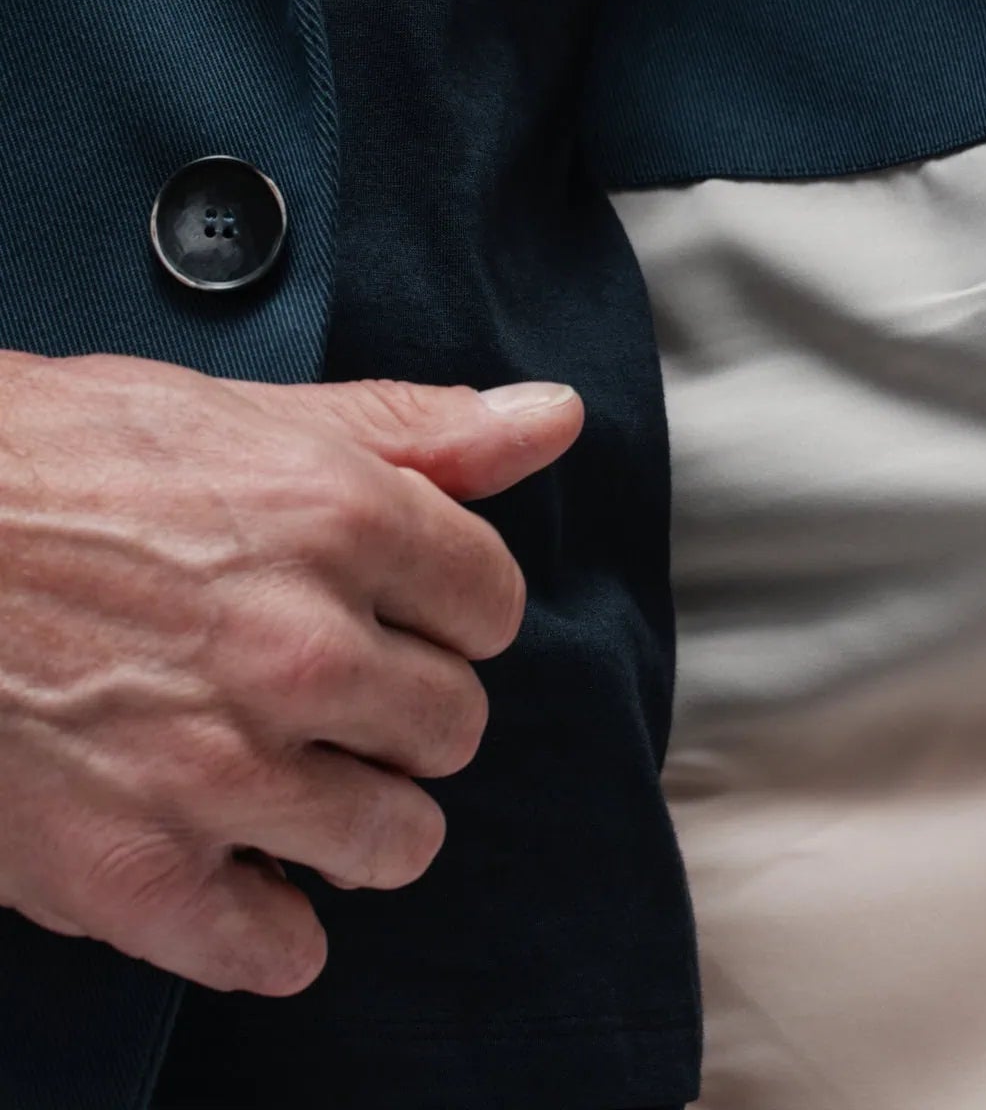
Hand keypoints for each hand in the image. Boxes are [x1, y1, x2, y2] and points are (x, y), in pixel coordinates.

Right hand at [0, 348, 581, 995]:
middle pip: (454, 726)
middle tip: (328, 691)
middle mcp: (299, 648)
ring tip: (294, 780)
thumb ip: (420, 430)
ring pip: (396, 841)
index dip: (444, 607)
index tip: (394, 610)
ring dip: (358, 820)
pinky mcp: (136, 874)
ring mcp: (221, 770)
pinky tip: (235, 870)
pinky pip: (281, 950)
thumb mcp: (246, 415)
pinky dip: (269, 924)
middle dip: (404, 711)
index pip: (492, 604)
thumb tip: (554, 418)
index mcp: (340, 520)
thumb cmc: (53, 463)